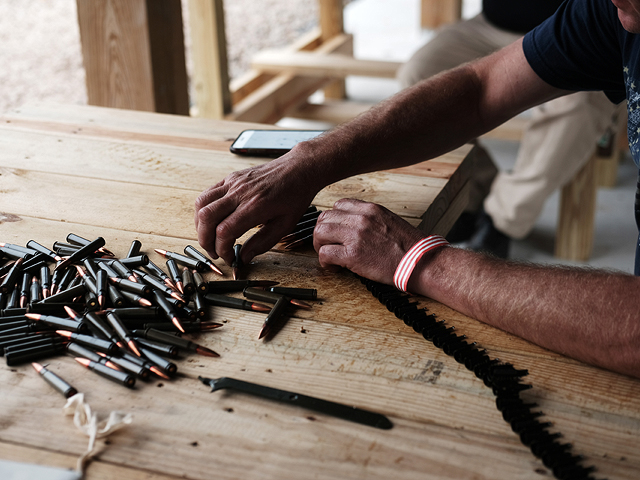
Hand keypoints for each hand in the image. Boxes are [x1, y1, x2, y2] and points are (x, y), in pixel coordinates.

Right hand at [195, 154, 317, 264]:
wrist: (298, 168)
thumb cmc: (295, 195)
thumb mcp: (285, 225)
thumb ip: (262, 242)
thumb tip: (243, 257)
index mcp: (256, 206)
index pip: (225, 231)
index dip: (222, 249)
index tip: (229, 258)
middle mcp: (241, 193)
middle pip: (207, 218)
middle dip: (205, 240)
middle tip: (215, 252)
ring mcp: (233, 183)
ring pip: (202, 204)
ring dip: (200, 225)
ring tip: (209, 238)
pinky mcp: (230, 178)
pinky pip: (207, 193)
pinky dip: (203, 210)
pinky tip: (211, 221)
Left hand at [313, 198, 424, 283]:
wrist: (419, 262)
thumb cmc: (408, 246)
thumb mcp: (388, 220)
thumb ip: (369, 219)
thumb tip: (352, 225)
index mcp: (370, 209)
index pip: (338, 205)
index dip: (332, 219)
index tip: (335, 231)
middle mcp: (361, 219)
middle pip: (325, 218)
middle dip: (322, 233)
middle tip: (327, 245)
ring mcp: (355, 236)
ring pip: (320, 233)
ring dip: (320, 246)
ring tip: (329, 256)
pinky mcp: (352, 255)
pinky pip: (325, 254)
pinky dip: (325, 262)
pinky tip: (335, 267)